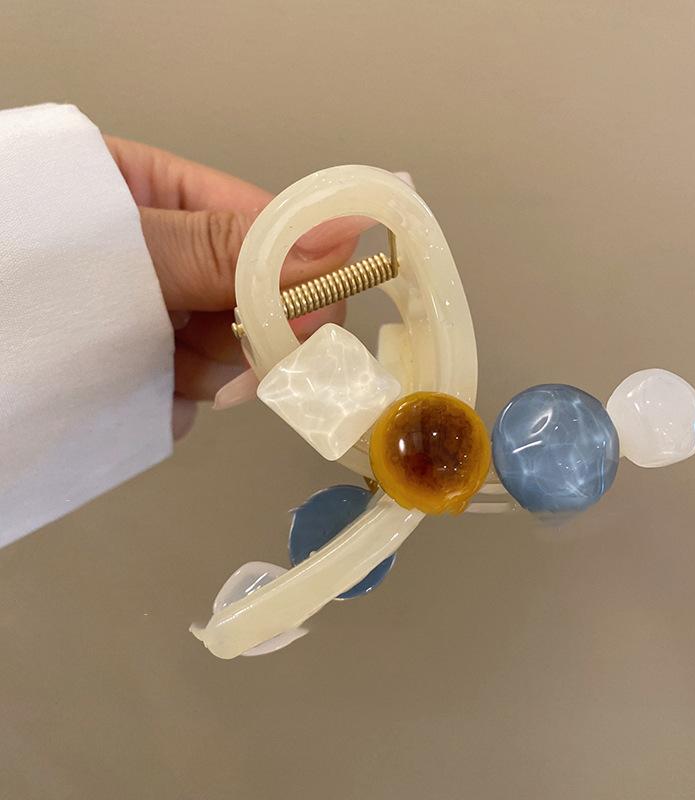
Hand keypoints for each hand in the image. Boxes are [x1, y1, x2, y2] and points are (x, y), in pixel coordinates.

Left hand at [105, 137, 374, 438]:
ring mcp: (163, 316)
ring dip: (204, 369)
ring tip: (150, 361)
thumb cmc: (28, 274)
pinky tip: (146, 388)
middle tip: (224, 344)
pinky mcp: (150, 369)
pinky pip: (196, 389)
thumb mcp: (127, 248)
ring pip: (230, 351)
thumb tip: (340, 240)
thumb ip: (228, 249)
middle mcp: (174, 258)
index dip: (301, 267)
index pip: (263, 227)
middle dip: (247, 328)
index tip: (318, 307)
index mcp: (163, 196)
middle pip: (256, 296)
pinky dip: (179, 399)